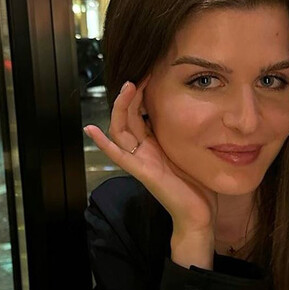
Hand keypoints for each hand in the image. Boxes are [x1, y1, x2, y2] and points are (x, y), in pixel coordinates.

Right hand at [83, 80, 217, 234]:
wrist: (198, 215)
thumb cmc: (197, 186)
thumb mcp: (191, 152)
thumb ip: (185, 135)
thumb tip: (198, 113)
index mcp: (155, 145)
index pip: (140, 114)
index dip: (141, 95)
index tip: (149, 74)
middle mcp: (144, 151)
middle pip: (128, 118)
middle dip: (131, 95)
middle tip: (138, 75)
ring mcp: (140, 161)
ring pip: (121, 130)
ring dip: (121, 108)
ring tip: (127, 88)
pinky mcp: (143, 173)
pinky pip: (119, 156)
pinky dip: (104, 143)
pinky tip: (91, 129)